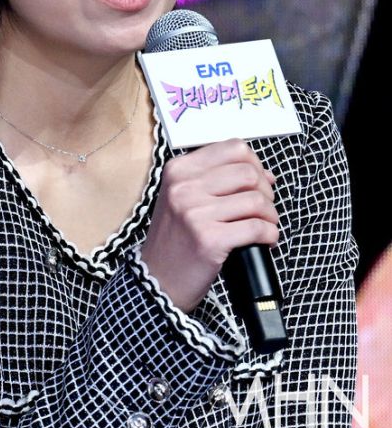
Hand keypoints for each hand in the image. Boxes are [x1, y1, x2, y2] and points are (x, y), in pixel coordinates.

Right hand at [139, 139, 277, 312]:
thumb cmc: (175, 238)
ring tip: (264, 226)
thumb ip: (216, 179)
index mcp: (178, 169)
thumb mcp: (183, 197)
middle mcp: (184, 187)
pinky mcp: (208, 239)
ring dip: (271, 216)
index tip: (259, 181)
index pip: (233, 148)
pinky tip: (264, 241)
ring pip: (256, 200)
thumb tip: (265, 174)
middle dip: (266, 191)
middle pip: (248, 173)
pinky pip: (257, 228)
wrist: (157, 279)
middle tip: (263, 209)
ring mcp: (195, 212)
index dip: (255, 164)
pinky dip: (270, 235)